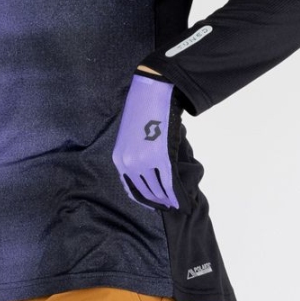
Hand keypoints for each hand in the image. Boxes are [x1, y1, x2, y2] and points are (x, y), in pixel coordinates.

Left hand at [112, 72, 178, 208]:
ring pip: (158, 188)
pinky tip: (180, 200)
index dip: (145, 199)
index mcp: (119, 159)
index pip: (131, 188)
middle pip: (145, 191)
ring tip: (175, 205)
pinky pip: (168, 181)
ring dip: (167, 199)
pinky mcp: (160, 157)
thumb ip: (137, 155)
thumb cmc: (142, 111)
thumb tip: (150, 170)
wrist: (152, 92)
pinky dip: (175, 193)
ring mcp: (144, 161)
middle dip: (158, 201)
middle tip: (168, 207)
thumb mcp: (131, 138)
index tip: (154, 205)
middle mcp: (128, 163)